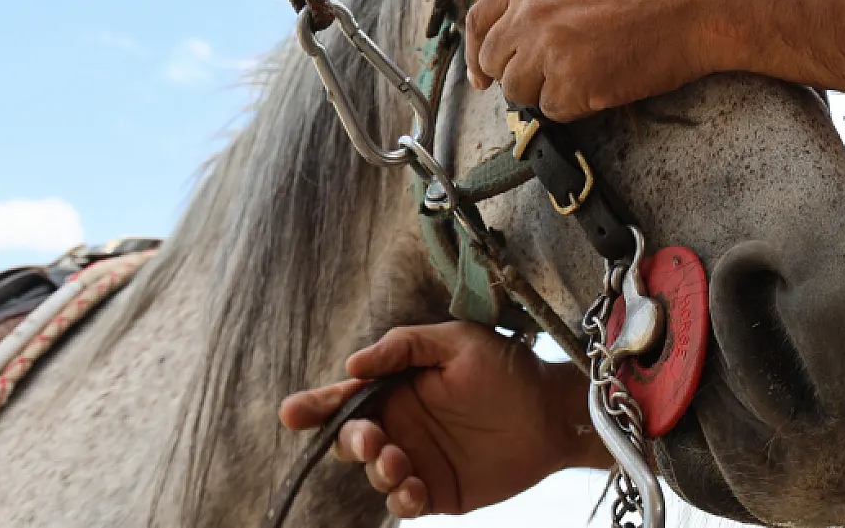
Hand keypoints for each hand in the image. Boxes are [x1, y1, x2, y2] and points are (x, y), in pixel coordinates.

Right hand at [278, 322, 606, 517]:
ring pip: (373, 475)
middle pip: (350, 440)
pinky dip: (400, 499)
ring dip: (376, 470)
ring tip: (396, 461)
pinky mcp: (437, 491)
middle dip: (349, 441)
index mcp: (397, 388)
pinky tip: (413, 488)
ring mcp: (416, 460)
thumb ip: (404, 347)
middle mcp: (400, 425)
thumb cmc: (506, 367)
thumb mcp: (457, 342)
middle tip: (370, 439)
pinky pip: (404, 503)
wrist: (552, 411)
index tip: (292, 412)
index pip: (346, 398)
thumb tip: (353, 365)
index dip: (315, 405)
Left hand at [467, 0, 721, 119]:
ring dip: (546, 91)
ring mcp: (549, 47)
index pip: (479, 20)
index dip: (477, 52)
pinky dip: (575, 105)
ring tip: (586, 75)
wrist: (695, 2)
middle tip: (546, 78)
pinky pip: (554, 109)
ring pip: (519, 90)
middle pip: (495, 60)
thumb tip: (522, 11)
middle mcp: (532, 10)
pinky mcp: (572, 82)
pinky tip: (603, 83)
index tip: (482, 73)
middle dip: (516, 73)